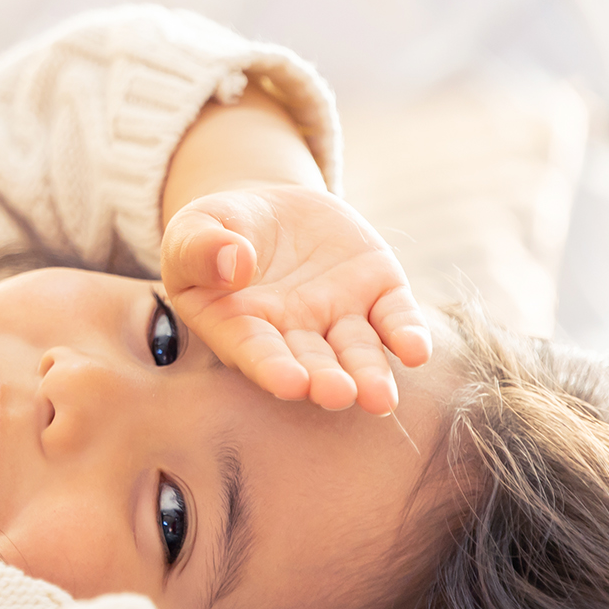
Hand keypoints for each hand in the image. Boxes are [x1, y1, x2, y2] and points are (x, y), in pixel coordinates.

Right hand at [159, 183, 429, 412]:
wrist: (268, 210)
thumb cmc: (217, 230)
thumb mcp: (194, 230)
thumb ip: (200, 247)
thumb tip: (234, 261)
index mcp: (239, 325)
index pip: (255, 351)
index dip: (272, 367)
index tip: (289, 382)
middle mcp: (293, 332)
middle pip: (313, 361)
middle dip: (326, 380)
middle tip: (337, 393)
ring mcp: (339, 314)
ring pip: (359, 351)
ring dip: (370, 374)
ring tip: (380, 398)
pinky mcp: (378, 289)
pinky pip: (396, 316)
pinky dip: (407, 334)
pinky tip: (415, 351)